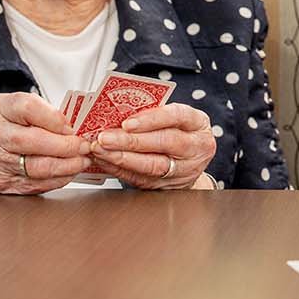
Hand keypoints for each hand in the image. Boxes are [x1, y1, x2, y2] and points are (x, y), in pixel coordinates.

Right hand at [0, 92, 90, 194]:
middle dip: (66, 145)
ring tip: (82, 160)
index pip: (28, 108)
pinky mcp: (4, 183)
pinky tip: (69, 171)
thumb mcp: (17, 109)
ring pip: (38, 166)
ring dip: (67, 165)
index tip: (72, 126)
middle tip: (84, 146)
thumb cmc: (4, 129)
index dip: (55, 118)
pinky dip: (59, 178)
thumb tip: (77, 126)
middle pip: (34, 140)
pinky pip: (38, 183)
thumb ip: (43, 112)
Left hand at [90, 104, 216, 189]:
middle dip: (131, 141)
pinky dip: (120, 170)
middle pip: (166, 143)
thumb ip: (152, 114)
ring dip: (122, 158)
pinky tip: (105, 161)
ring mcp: (185, 170)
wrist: (190, 163)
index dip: (152, 119)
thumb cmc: (177, 132)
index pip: (178, 116)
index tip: (127, 122)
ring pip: (153, 165)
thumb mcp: (174, 119)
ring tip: (100, 150)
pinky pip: (142, 179)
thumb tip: (117, 113)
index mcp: (198, 124)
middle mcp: (196, 147)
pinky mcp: (169, 186)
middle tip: (105, 138)